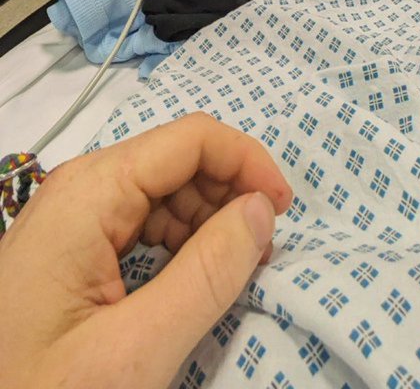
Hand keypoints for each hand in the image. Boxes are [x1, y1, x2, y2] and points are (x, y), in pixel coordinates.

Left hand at [0, 114, 291, 388]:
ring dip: (207, 222)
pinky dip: (177, 243)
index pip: (192, 137)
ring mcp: (70, 216)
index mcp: (91, 192)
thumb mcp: (135, 349)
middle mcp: (79, 188)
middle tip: (260, 258)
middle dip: (230, 196)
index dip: (249, 163)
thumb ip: (207, 275)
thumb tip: (261, 210)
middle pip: (178, 159)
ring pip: (162, 190)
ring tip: (232, 275)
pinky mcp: (68, 248)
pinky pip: (137, 221)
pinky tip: (191, 281)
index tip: (283, 216)